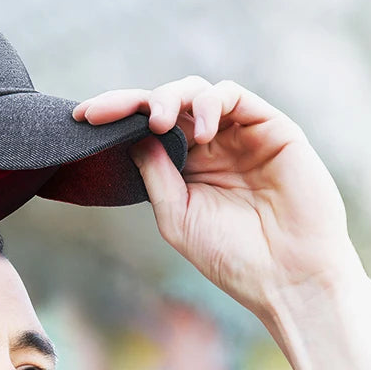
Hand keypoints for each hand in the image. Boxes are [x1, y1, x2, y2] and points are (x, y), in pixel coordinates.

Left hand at [73, 77, 363, 324]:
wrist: (288, 277)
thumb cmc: (234, 257)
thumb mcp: (177, 217)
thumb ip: (155, 175)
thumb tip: (131, 136)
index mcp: (185, 168)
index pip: (145, 131)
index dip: (115, 117)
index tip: (81, 118)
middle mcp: (211, 146)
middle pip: (166, 103)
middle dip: (132, 101)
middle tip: (104, 114)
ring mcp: (240, 135)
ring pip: (196, 91)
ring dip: (169, 98)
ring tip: (156, 123)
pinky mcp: (272, 128)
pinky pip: (233, 96)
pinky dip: (209, 103)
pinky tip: (197, 132)